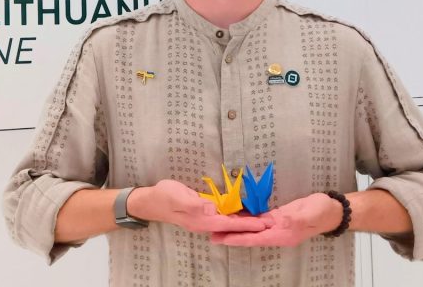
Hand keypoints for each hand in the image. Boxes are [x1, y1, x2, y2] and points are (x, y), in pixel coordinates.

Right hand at [128, 180, 267, 233]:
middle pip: (233, 226)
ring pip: (230, 222)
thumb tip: (211, 209)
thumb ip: (194, 204)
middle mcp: (205, 222)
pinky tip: (245, 212)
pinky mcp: (203, 212)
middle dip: (251, 225)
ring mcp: (204, 218)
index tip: (263, 224)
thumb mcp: (177, 196)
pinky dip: (237, 215)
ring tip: (264, 219)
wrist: (150, 200)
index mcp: (201, 220)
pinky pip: (224, 215)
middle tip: (271, 223)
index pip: (229, 224)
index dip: (247, 224)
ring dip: (246, 221)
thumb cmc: (163, 196)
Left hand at [210, 193, 342, 246]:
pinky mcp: (277, 218)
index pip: (256, 238)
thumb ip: (294, 219)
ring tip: (218, 227)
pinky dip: (246, 219)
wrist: (331, 209)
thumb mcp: (308, 215)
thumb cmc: (321, 212)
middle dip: (231, 235)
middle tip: (212, 235)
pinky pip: (258, 220)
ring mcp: (276, 226)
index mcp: (283, 234)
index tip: (222, 238)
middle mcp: (277, 233)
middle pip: (250, 236)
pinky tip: (235, 216)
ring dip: (236, 228)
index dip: (238, 238)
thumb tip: (279, 222)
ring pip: (252, 228)